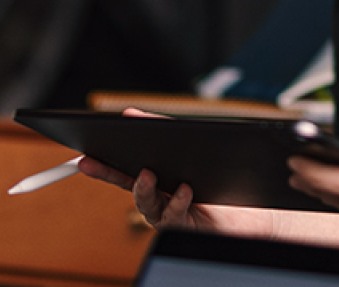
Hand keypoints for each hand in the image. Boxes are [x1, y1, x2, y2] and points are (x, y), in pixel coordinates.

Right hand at [73, 108, 274, 236]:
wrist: (255, 208)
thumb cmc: (220, 177)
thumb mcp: (192, 146)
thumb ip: (163, 130)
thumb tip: (130, 115)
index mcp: (157, 179)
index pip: (123, 170)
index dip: (103, 163)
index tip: (84, 154)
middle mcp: (159, 198)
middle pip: (127, 185)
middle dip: (107, 173)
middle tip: (90, 163)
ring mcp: (170, 213)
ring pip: (147, 204)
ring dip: (144, 188)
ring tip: (147, 172)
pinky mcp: (186, 225)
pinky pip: (175, 215)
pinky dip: (178, 200)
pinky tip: (185, 188)